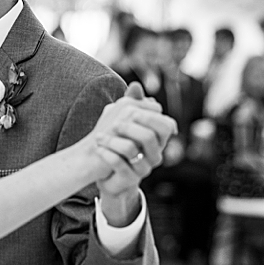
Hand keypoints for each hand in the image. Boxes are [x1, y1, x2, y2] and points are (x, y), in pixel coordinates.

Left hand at [92, 82, 177, 224]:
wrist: (108, 171)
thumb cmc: (119, 142)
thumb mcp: (125, 121)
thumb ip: (132, 104)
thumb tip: (135, 85)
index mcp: (158, 140)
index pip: (165, 125)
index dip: (148, 116)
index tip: (128, 110)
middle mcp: (155, 155)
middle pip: (150, 137)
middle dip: (129, 127)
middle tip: (113, 123)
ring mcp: (144, 169)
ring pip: (131, 150)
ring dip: (112, 141)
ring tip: (98, 136)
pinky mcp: (129, 179)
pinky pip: (119, 164)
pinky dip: (107, 154)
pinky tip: (98, 148)